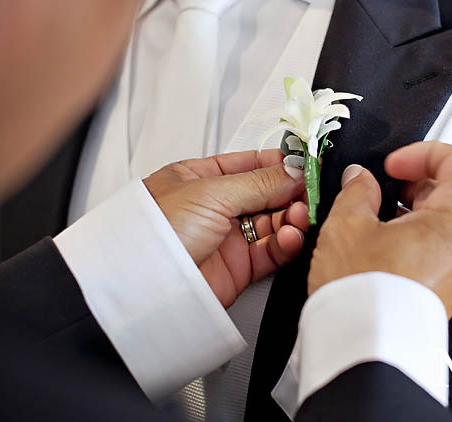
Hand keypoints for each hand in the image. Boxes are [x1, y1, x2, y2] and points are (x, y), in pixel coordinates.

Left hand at [144, 149, 309, 306]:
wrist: (141, 288)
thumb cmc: (154, 233)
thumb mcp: (212, 192)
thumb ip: (260, 181)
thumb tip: (294, 171)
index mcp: (201, 178)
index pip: (251, 164)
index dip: (280, 164)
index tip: (306, 165)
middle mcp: (215, 206)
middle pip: (266, 194)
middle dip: (291, 193)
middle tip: (310, 193)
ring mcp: (226, 237)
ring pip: (272, 223)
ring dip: (291, 219)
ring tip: (299, 217)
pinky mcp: (237, 268)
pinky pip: (271, 252)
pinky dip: (286, 244)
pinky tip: (291, 237)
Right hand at [308, 142, 451, 318]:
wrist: (362, 354)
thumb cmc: (362, 298)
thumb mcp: (347, 226)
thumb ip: (357, 191)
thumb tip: (360, 180)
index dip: (426, 154)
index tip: (396, 164)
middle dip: (412, 185)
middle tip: (378, 191)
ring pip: (440, 227)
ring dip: (407, 214)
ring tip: (370, 223)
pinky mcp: (442, 295)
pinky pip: (433, 255)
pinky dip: (408, 241)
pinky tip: (376, 249)